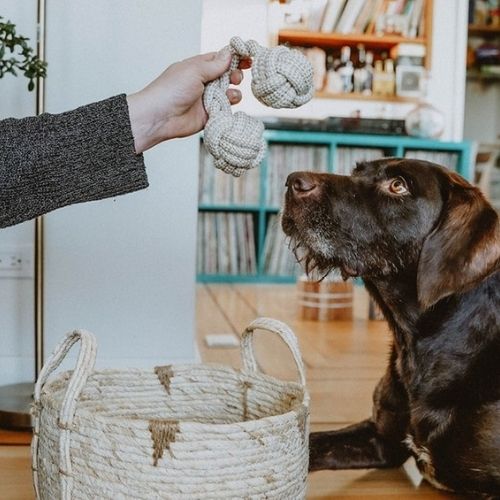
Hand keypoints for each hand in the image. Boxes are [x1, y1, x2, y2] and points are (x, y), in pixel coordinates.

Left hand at [127, 51, 248, 153]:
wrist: (160, 117)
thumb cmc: (171, 90)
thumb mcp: (194, 70)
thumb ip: (214, 64)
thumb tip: (229, 54)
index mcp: (198, 67)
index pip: (220, 59)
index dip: (234, 58)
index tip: (248, 58)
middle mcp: (203, 82)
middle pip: (227, 76)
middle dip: (235, 76)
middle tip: (236, 78)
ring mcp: (207, 99)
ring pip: (229, 94)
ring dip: (234, 93)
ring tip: (230, 95)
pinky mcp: (209, 116)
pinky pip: (225, 110)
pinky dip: (229, 108)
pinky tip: (227, 106)